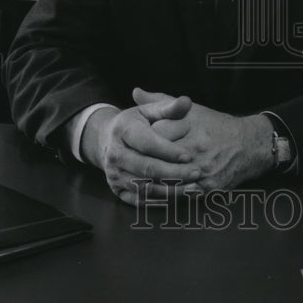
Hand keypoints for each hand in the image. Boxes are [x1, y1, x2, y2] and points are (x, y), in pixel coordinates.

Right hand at [80, 94, 202, 205]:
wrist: (106, 139)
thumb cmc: (136, 122)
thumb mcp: (149, 110)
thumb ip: (169, 107)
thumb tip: (187, 101)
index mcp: (123, 130)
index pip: (147, 143)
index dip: (168, 151)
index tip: (189, 156)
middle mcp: (115, 153)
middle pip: (146, 168)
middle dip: (174, 173)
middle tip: (196, 173)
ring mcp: (114, 174)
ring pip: (144, 188)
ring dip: (170, 190)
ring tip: (194, 187)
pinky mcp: (117, 190)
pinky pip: (139, 200)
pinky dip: (160, 201)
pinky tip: (179, 197)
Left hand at [132, 87, 274, 190]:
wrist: (248, 145)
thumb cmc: (215, 125)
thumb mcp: (190, 109)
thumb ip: (160, 101)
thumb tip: (135, 92)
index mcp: (190, 127)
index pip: (156, 135)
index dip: (141, 142)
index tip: (131, 145)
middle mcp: (196, 148)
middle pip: (159, 161)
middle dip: (141, 166)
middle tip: (124, 168)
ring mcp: (203, 170)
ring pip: (168, 182)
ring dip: (149, 185)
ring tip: (132, 184)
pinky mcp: (208, 187)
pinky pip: (181, 196)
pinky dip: (164, 197)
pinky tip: (152, 196)